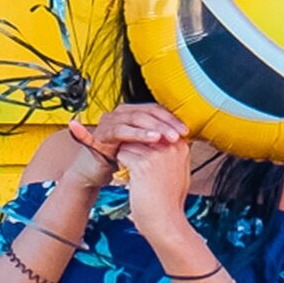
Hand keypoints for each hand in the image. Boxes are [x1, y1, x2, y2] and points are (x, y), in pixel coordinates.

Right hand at [62, 105, 185, 191]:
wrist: (97, 172)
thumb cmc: (122, 160)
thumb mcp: (145, 149)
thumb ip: (160, 140)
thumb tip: (186, 139)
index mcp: (134, 112)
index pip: (157, 110)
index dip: (172, 119)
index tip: (186, 131)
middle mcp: (122, 112)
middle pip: (148, 112)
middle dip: (165, 123)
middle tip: (178, 135)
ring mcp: (111, 120)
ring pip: (136, 118)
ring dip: (153, 127)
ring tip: (166, 137)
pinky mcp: (103, 132)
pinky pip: (122, 131)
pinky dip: (138, 134)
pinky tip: (151, 140)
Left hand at [116, 136, 191, 236]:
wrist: (166, 221)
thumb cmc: (169, 201)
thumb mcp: (178, 171)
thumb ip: (171, 153)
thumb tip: (159, 140)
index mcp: (181, 146)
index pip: (155, 130)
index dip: (145, 142)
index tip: (144, 157)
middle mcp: (171, 146)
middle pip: (141, 133)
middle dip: (135, 147)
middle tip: (136, 166)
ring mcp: (158, 154)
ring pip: (130, 143)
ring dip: (127, 156)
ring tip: (135, 174)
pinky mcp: (143, 164)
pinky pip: (122, 154)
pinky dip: (122, 165)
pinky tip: (130, 177)